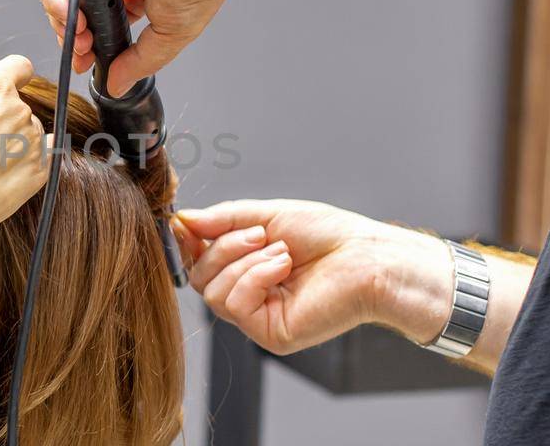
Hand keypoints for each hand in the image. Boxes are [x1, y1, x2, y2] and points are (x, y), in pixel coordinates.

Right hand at [0, 56, 47, 225]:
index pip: (18, 65)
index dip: (6, 74)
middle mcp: (19, 109)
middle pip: (17, 102)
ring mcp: (34, 140)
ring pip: (28, 129)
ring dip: (12, 138)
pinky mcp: (41, 168)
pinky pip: (44, 153)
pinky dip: (31, 156)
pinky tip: (13, 165)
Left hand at [36, 0, 273, 95]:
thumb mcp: (172, 32)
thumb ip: (139, 61)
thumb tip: (116, 86)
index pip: (106, 17)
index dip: (94, 43)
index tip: (88, 63)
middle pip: (80, 6)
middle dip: (76, 36)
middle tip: (81, 55)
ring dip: (64, 20)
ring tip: (79, 37)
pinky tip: (68, 13)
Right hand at [172, 199, 451, 354]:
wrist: (367, 257)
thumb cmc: (329, 236)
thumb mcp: (267, 215)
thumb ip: (223, 219)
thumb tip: (182, 220)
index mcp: (247, 268)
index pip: (198, 261)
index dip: (188, 243)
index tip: (185, 224)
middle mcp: (250, 295)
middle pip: (199, 277)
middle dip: (223, 248)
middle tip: (259, 234)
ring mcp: (258, 317)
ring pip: (213, 292)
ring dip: (244, 261)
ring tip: (282, 252)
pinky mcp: (269, 334)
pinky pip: (235, 304)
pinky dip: (256, 277)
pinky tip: (284, 268)